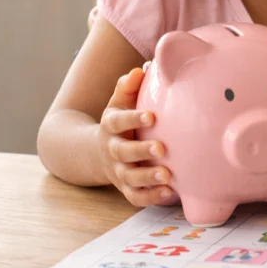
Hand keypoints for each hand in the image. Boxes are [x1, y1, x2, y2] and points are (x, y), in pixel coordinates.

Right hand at [97, 67, 176, 206]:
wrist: (96, 153)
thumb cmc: (120, 120)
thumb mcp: (118, 102)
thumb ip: (128, 86)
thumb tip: (141, 70)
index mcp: (110, 125)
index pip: (118, 121)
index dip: (133, 119)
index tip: (151, 116)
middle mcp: (112, 149)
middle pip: (123, 152)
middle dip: (141, 151)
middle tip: (162, 149)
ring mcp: (118, 171)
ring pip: (130, 177)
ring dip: (148, 178)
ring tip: (168, 175)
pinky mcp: (126, 188)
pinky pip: (137, 196)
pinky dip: (151, 197)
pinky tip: (169, 193)